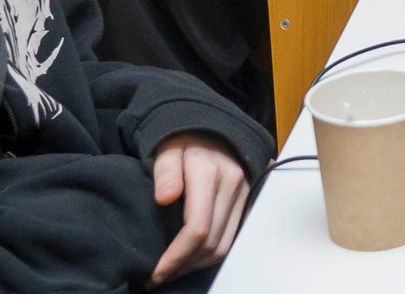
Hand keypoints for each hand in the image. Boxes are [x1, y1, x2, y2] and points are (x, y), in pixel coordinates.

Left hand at [150, 132, 249, 283]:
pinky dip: (210, 254)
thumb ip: (164, 172)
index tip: (157, 271)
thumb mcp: (167, 149)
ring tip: (173, 270)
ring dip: (197, 264)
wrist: (211, 127)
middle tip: (159, 276)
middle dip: (184, 266)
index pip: (197, 228)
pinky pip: (231, 237)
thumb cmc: (183, 139)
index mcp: (210, 172)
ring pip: (224, 245)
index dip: (176, 256)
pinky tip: (191, 257)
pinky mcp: (247, 200)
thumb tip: (165, 197)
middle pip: (211, 242)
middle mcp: (232, 184)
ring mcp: (243, 193)